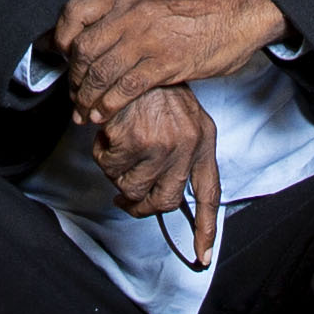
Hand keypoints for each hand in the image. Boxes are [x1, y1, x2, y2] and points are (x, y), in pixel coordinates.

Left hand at [49, 0, 285, 123]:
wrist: (234, 15)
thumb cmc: (194, 13)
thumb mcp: (151, 2)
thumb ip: (120, 15)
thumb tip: (92, 33)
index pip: (75, 12)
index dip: (59, 37)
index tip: (59, 57)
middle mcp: (132, 15)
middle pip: (83, 48)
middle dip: (73, 77)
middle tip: (73, 94)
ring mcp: (148, 38)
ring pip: (101, 71)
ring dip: (87, 97)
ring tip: (84, 112)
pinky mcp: (165, 62)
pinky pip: (126, 86)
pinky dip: (109, 104)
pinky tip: (104, 114)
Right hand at [87, 83, 223, 262]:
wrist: (131, 57)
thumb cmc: (150, 88)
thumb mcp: (179, 116)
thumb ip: (178, 152)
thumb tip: (159, 194)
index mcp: (203, 138)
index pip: (209, 192)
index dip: (206, 228)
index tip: (203, 256)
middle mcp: (189, 144)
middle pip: (166, 201)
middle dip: (141, 205)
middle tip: (124, 198)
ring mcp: (164, 145)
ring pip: (134, 189)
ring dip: (118, 177)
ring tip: (114, 151)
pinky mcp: (137, 142)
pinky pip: (113, 170)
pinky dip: (103, 157)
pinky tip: (107, 136)